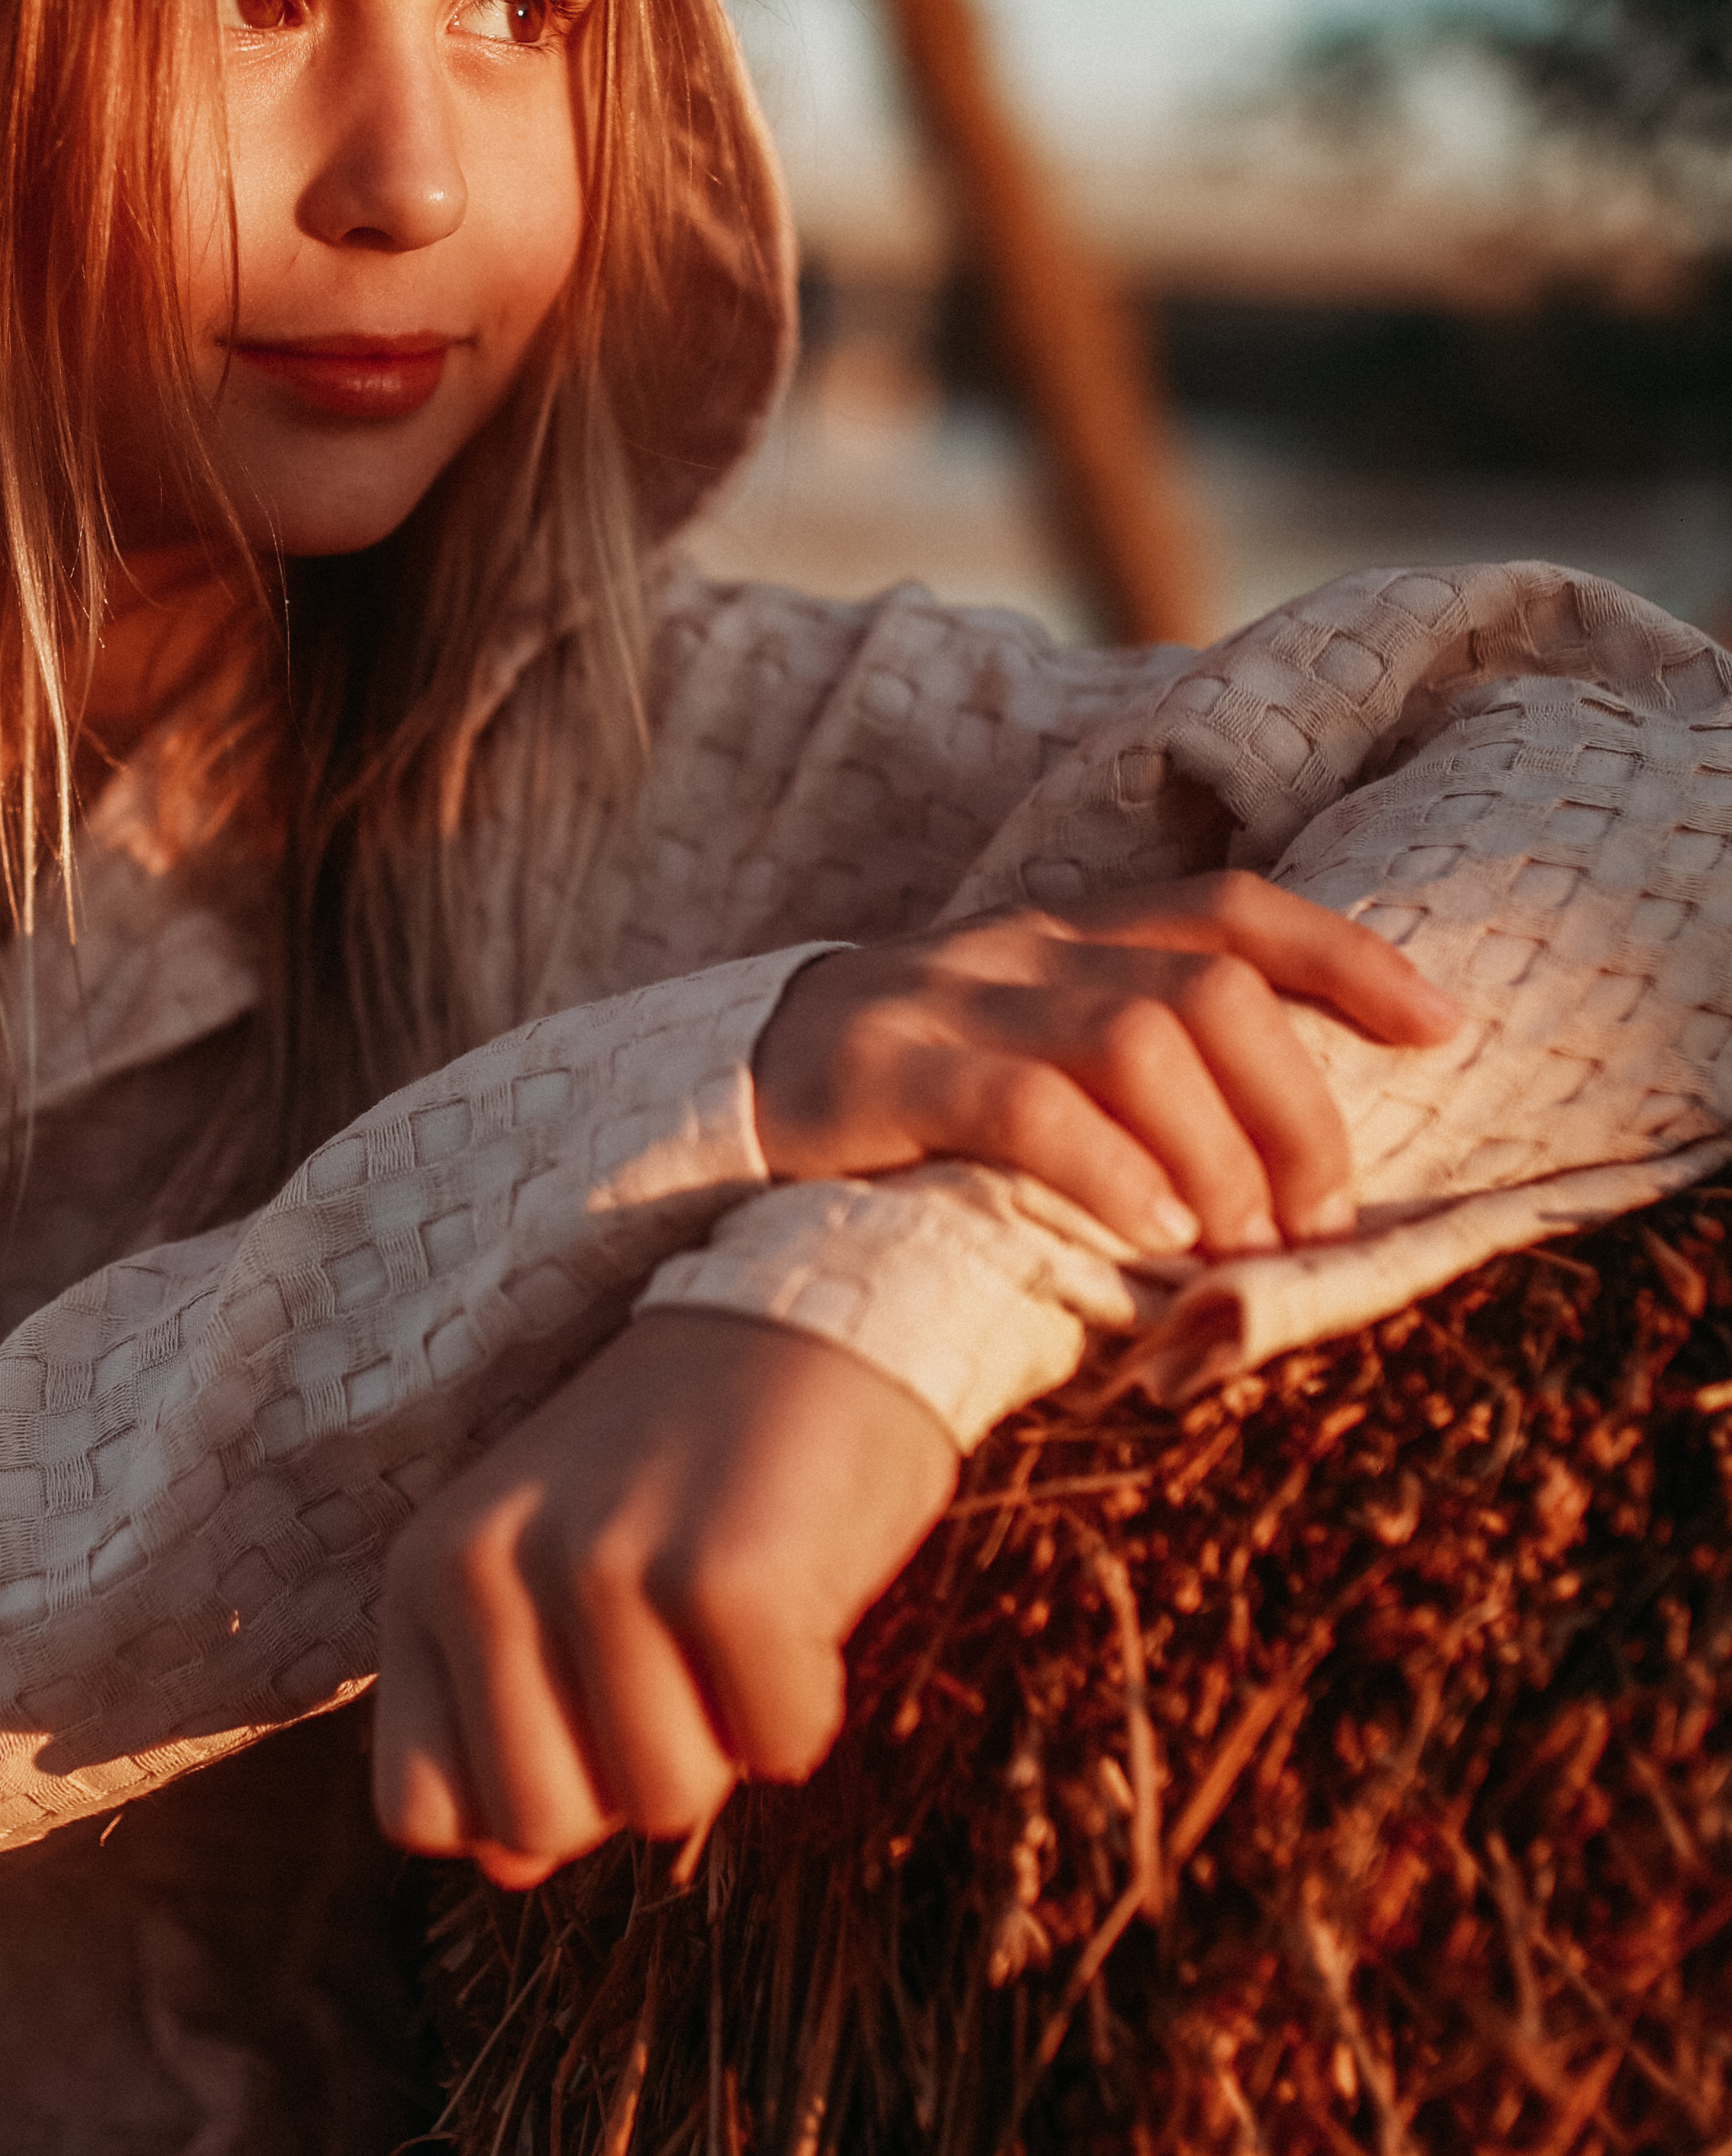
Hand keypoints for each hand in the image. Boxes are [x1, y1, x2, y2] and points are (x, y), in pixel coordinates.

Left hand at [373, 1310, 956, 1884]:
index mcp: (426, 1572)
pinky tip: (796, 1594)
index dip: (528, 1797)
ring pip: (662, 1806)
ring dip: (726, 1737)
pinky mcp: (726, 1578)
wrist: (817, 1313)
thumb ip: (503, 1715)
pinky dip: (809, 1703)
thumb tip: (504, 1869)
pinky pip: (780, 1751)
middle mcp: (488, 1565)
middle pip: (539, 1830)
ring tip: (731, 1608)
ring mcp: (602, 1566)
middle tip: (675, 1657)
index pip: (422, 1815)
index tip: (590, 1707)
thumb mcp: (548, 1571)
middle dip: (629, 1779)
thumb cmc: (684, 1472)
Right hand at [752, 873, 1457, 1260]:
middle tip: (1317, 1217)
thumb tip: (1286, 1166)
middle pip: (1207, 988)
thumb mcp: (1027, 1059)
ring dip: (1216, 1150)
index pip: (1232, 912)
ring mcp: (949, 1002)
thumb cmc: (907, 1108)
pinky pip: (1025, 1104)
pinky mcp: (882, 1072)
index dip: (1347, 960)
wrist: (713, 1096)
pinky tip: (1148, 1230)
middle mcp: (1020, 948)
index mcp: (1068, 935)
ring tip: (1235, 1244)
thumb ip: (1133, 1075)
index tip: (1442, 1029)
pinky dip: (1109, 1170)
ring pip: (1134, 1038)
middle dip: (1294, 1106)